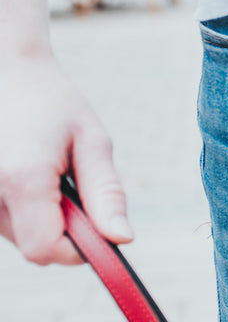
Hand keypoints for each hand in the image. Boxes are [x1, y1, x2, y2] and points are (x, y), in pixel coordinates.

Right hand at [0, 52, 130, 264]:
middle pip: (32, 248)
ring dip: (41, 220)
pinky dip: (22, 209)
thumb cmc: (53, 102)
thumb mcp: (92, 142)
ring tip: (48, 174)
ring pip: (17, 236)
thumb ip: (107, 194)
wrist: (4, 71)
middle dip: (63, 233)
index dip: (79, 250)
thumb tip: (121, 239)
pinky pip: (3, 219)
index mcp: (22, 178)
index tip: (98, 230)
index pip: (46, 250)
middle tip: (74, 189)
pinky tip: (28, 176)